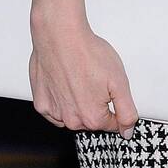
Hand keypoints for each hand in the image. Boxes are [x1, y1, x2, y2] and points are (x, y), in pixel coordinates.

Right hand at [29, 13, 138, 137]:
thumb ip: (126, 112)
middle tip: (96, 80)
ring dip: (78, 102)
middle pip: (91, 120)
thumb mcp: (120, 82)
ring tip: (80, 78)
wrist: (60, 36)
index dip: (116, 107)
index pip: (112, 124)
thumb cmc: (88, 54)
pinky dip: (61, 98)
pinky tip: (65, 81)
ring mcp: (53, 113)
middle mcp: (71, 121)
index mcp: (92, 118)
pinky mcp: (41, 102)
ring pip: (73, 115)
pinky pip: (55, 108)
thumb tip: (127, 131)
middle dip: (97, 104)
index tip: (111, 91)